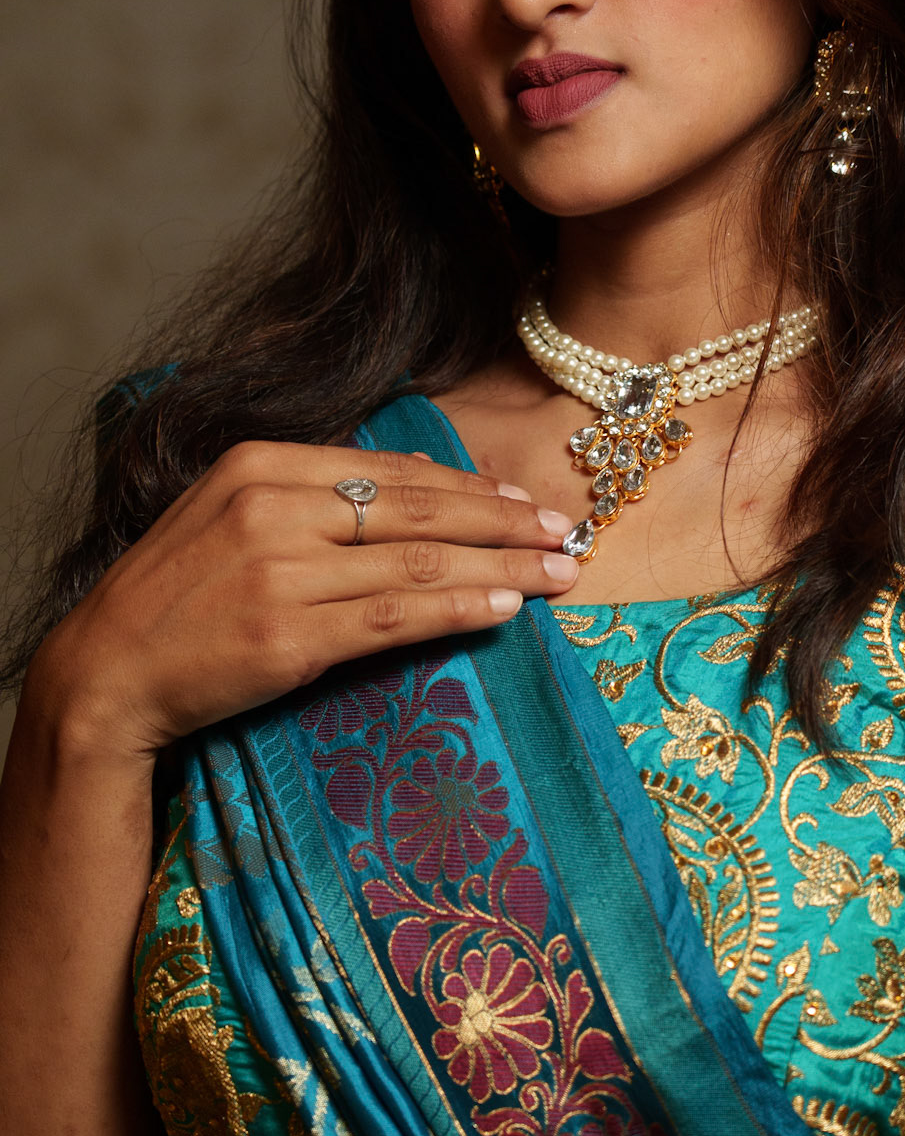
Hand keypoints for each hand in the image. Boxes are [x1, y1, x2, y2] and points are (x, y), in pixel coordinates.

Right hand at [28, 440, 579, 759]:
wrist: (106, 671)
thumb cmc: (176, 595)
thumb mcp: (232, 513)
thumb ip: (316, 492)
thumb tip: (414, 482)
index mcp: (264, 464)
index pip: (392, 470)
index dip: (470, 486)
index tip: (526, 502)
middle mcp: (275, 507)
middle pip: (419, 508)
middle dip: (505, 522)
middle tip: (567, 534)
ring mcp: (282, 572)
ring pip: (418, 561)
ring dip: (502, 567)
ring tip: (558, 574)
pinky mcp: (289, 636)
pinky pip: (395, 617)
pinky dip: (457, 608)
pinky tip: (503, 609)